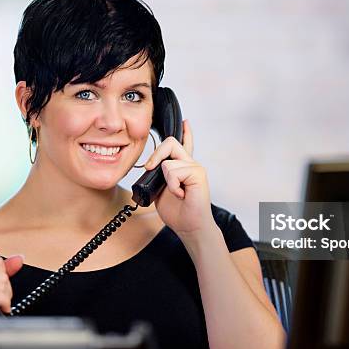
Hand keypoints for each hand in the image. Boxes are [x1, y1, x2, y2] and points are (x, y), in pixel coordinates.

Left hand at [143, 120, 215, 242]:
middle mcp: (190, 164)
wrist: (189, 227)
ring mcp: (195, 167)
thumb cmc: (178, 212)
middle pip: (170, 143)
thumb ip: (158, 176)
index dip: (185, 132)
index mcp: (182, 167)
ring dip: (166, 181)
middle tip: (150, 169)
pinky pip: (174, 171)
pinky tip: (181, 194)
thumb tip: (151, 166)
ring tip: (176, 193)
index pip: (184, 144)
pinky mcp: (198, 173)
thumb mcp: (161, 190)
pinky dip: (172, 185)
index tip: (185, 122)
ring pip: (168, 162)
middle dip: (155, 155)